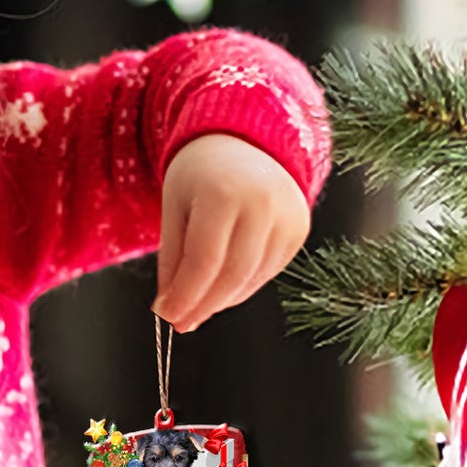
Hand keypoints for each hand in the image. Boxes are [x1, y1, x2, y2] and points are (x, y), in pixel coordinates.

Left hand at [152, 134, 310, 332]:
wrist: (244, 144)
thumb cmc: (200, 176)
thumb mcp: (174, 209)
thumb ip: (172, 260)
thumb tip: (170, 310)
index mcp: (224, 193)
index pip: (204, 261)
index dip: (185, 295)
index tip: (167, 316)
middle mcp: (263, 204)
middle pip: (231, 275)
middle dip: (202, 305)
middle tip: (180, 322)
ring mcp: (287, 217)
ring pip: (251, 279)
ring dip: (221, 300)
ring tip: (197, 304)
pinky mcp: (299, 230)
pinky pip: (267, 272)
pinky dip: (241, 287)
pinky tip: (222, 287)